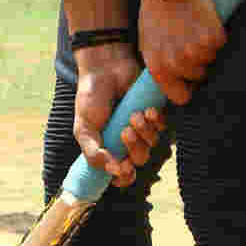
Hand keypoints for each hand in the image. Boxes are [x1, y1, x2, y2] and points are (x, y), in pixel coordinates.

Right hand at [72, 45, 166, 188]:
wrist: (105, 68)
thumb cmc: (91, 97)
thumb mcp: (84, 128)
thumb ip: (93, 153)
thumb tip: (113, 173)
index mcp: (107, 149)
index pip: (121, 176)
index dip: (125, 177)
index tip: (125, 168)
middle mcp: (125, 142)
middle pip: (139, 160)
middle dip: (135, 149)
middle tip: (125, 131)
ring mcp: (140, 128)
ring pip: (152, 144)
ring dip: (144, 132)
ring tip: (134, 115)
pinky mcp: (152, 113)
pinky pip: (162, 126)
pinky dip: (156, 121)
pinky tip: (146, 110)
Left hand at [138, 0, 226, 105]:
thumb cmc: (155, 10)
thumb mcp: (147, 41)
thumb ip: (158, 63)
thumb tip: (170, 81)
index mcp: (158, 67)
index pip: (180, 97)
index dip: (186, 88)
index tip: (189, 79)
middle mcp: (177, 63)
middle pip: (199, 76)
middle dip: (197, 62)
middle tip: (189, 40)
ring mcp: (196, 50)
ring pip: (210, 59)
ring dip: (206, 46)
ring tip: (194, 27)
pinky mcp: (213, 36)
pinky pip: (220, 43)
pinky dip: (216, 33)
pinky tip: (203, 20)